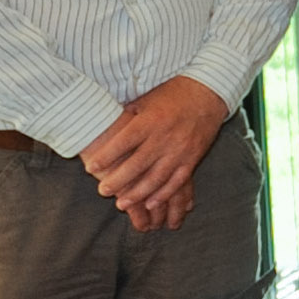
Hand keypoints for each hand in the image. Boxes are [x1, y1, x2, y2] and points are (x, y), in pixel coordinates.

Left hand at [79, 77, 228, 224]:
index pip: (124, 142)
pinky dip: (164, 194)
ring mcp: (180, 150)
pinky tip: (150, 204)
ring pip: (156, 177)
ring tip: (122, 204)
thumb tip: (102, 129)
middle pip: (138, 164)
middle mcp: (164, 137)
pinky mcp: (192, 158)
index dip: (107, 156)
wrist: (207, 93)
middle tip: (103, 191)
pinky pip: (177, 181)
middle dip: (118, 180)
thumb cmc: (171, 95)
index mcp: (150, 121)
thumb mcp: (145, 101)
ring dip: (138, 193)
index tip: (90, 168)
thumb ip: (127, 118)